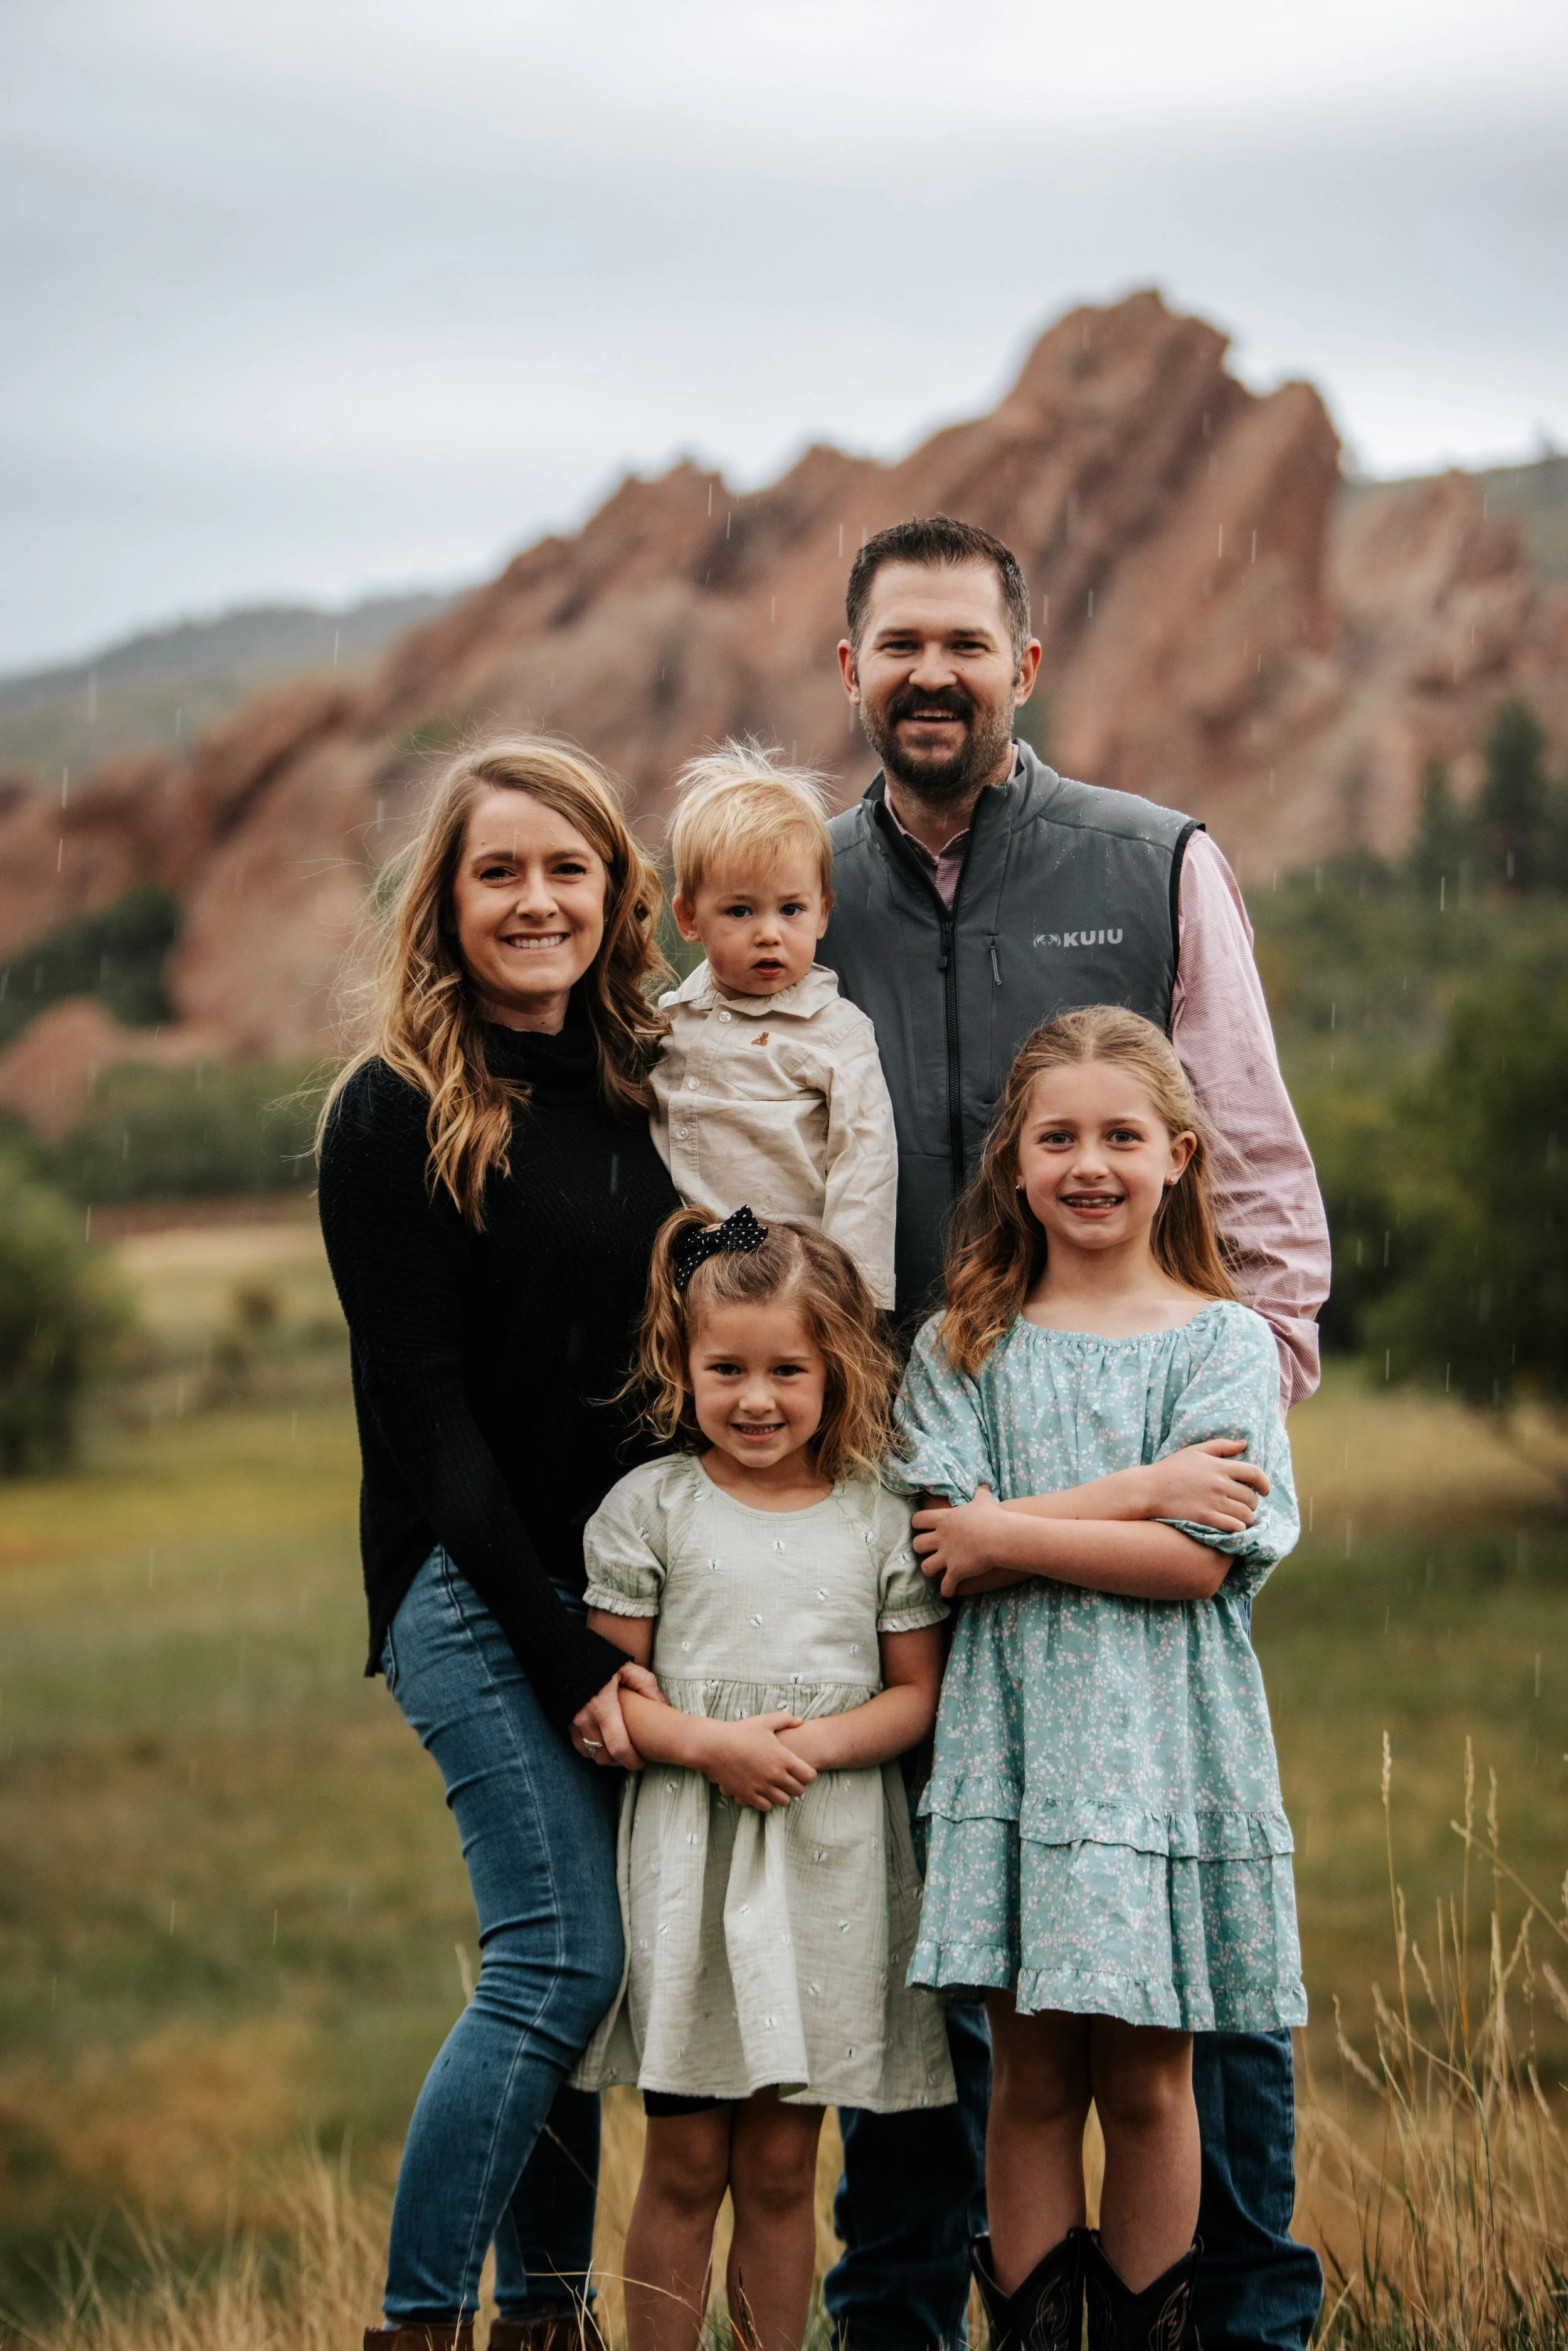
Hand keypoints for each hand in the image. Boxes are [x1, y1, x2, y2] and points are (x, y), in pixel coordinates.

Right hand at [571, 1662, 665, 1768]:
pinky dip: (591, 1749)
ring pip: (590, 1754)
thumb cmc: (597, 1658)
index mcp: (603, 1707)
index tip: (642, 1763)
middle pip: (604, 1757)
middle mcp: (585, 1719)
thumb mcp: (625, 1666)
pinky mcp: (563, 1721)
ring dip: (604, 1757)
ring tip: (618, 1751)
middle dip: (620, 1763)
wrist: (561, 1651)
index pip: (619, 1747)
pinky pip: (578, 1745)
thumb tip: (663, 1704)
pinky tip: (602, 1741)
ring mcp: (571, 1722)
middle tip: (633, 1758)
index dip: (632, 1761)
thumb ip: (645, 1685)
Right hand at [699, 1712, 817, 1811]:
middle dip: (797, 1786)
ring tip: (777, 1787)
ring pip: (783, 1802)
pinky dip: (767, 1801)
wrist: (714, 1746)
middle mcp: (775, 1775)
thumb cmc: (740, 1731)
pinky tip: (763, 1791)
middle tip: (790, 1780)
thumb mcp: (765, 1721)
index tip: (802, 1771)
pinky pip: (766, 1807)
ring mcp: (761, 1787)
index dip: (809, 1775)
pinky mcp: (748, 1795)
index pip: (809, 1776)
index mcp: (783, 1758)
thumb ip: (786, 1719)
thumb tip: (800, 1722)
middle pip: (798, 1791)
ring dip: (783, 1795)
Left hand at [912, 1484, 1010, 1596]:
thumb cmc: (991, 1517)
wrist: (999, 1536)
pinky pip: (945, 1586)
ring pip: (926, 1567)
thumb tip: (983, 1485)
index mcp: (944, 1520)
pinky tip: (949, 1591)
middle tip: (927, 1551)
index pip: (918, 1520)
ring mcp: (947, 1556)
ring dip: (930, 1570)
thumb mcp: (983, 1500)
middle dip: (920, 1549)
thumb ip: (980, 1493)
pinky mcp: (956, 1571)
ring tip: (936, 1572)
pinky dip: (946, 1590)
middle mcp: (941, 1538)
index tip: (920, 1528)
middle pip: (917, 1544)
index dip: (917, 1525)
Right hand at [1141, 1440, 1268, 1533]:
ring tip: (1241, 1517)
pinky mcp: (1206, 1518)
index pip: (1254, 1473)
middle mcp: (1220, 1484)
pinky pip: (1234, 1526)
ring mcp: (1213, 1502)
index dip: (1265, 1483)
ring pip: (1245, 1514)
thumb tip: (1244, 1443)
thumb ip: (1222, 1446)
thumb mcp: (1196, 1451)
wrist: (1149, 1489)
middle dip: (1253, 1503)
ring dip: (1248, 1517)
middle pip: (1251, 1497)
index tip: (1265, 1490)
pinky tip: (1234, 1527)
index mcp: (1219, 1466)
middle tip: (1246, 1505)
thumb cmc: (1172, 1469)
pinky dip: (1239, 1528)